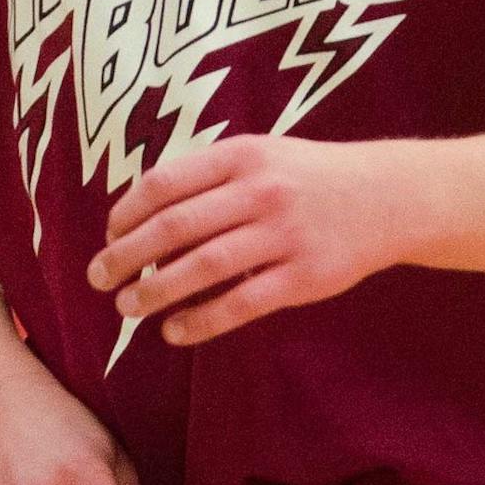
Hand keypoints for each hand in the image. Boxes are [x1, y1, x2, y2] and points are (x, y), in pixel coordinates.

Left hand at [88, 135, 404, 345]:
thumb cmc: (307, 175)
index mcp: (240, 155)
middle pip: (175, 227)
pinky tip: (174, 331)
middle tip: (98, 277)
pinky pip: (242, 303)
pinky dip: (202, 320)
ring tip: (126, 307)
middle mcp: (258, 192)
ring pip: (204, 267)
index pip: (165, 182)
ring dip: (156, 290)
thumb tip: (145, 210)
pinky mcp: (304, 278)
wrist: (387, 196)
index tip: (108, 233)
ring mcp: (282, 236)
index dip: (128, 210)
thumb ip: (209, 176)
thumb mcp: (259, 153)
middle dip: (127, 254)